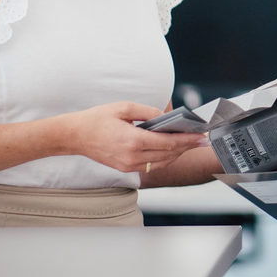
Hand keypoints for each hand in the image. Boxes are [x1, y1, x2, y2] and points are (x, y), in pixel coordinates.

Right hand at [69, 101, 205, 173]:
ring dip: (177, 154)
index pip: (168, 143)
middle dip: (187, 147)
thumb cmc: (96, 119)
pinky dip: (164, 159)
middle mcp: (132, 156)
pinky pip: (151, 166)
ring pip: (161, 163)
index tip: (201, 137)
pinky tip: (172, 151)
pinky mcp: (124, 168)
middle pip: (168, 154)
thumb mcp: (124, 108)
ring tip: (190, 144)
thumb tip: (166, 117)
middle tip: (202, 140)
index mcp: (132, 140)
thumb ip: (148, 111)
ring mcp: (128, 165)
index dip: (188, 140)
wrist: (74, 136)